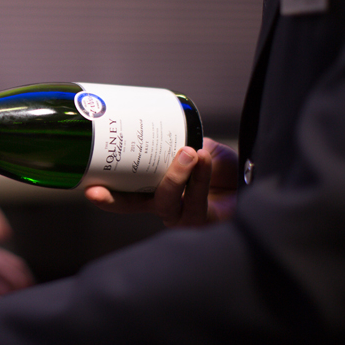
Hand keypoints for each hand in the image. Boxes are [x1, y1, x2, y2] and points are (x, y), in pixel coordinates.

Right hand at [85, 138, 238, 226]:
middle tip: (101, 187)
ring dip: (175, 176)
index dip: (107, 195)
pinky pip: (197, 202)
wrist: (256, 183)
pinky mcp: (206, 222)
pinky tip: (203, 159)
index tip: (87, 189)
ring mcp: (185, 218)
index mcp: (158, 192)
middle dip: (116, 198)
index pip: (126, 197)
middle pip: (133, 207)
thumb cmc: (226, 170)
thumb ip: (185, 140)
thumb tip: (166, 123)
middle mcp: (167, 208)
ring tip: (188, 153)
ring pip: (167, 202)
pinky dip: (200, 178)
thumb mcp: (202, 147)